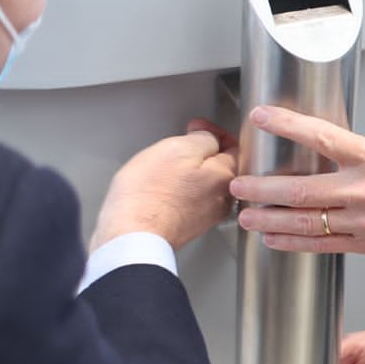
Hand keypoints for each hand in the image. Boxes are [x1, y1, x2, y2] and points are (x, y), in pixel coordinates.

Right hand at [92, 120, 238, 249]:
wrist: (131, 235)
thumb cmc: (149, 195)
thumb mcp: (178, 148)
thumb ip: (203, 139)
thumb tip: (208, 138)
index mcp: (226, 178)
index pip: (234, 146)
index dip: (214, 131)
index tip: (198, 128)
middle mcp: (222, 200)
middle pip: (220, 166)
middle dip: (202, 152)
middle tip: (182, 144)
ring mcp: (205, 216)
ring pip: (203, 184)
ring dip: (189, 172)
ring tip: (166, 167)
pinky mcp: (186, 226)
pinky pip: (189, 200)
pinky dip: (179, 190)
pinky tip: (161, 188)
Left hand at [229, 106, 364, 259]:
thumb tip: (339, 153)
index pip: (321, 137)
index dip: (287, 125)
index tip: (261, 117)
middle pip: (301, 189)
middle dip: (263, 187)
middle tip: (239, 183)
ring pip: (305, 221)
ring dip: (270, 219)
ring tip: (246, 216)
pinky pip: (322, 245)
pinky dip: (294, 242)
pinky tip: (276, 238)